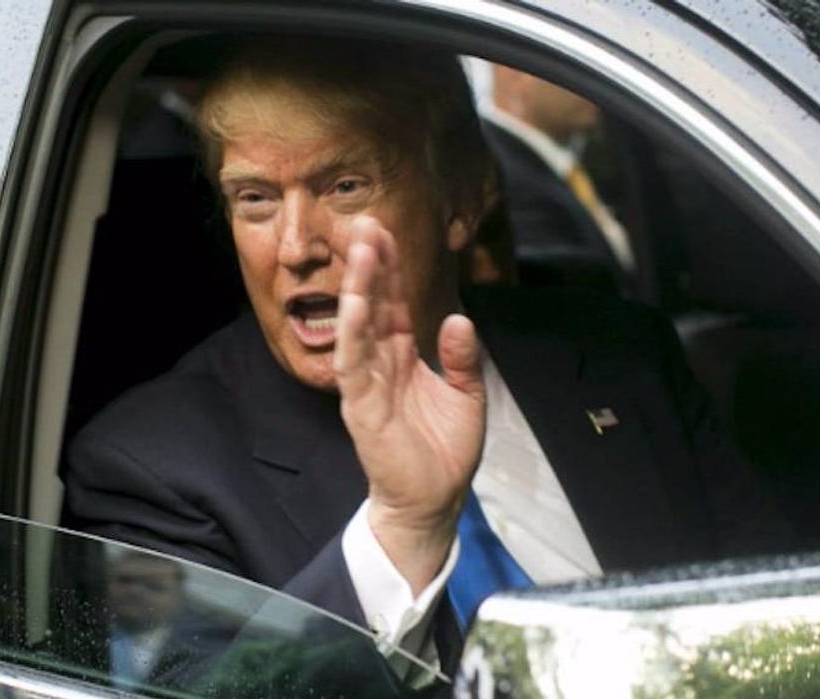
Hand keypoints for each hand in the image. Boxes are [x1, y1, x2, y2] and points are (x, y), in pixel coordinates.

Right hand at [333, 217, 484, 593]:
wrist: (434, 501)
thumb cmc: (444, 452)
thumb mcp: (467, 396)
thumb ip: (463, 357)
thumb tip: (457, 318)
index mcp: (404, 357)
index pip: (393, 303)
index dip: (391, 268)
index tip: (385, 229)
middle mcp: (381, 363)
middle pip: (372, 304)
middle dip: (370, 264)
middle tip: (364, 222)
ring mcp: (367, 383)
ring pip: (358, 325)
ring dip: (359, 286)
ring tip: (362, 249)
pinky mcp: (361, 407)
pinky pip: (353, 363)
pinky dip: (352, 332)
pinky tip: (354, 304)